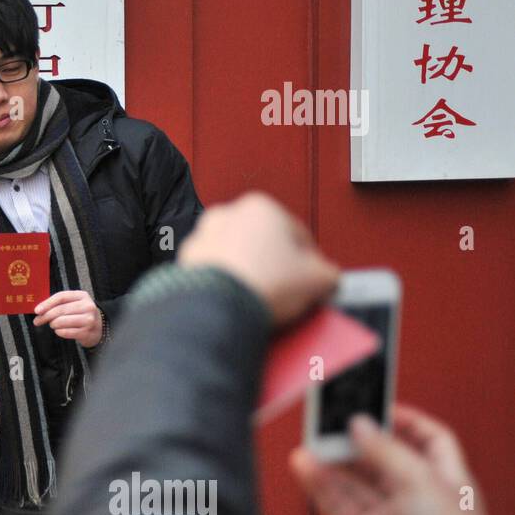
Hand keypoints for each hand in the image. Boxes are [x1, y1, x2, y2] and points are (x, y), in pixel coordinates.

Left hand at [32, 290, 102, 346]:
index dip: (47, 303)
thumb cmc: (81, 314)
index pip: (61, 297)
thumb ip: (58, 304)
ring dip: (53, 324)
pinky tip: (60, 330)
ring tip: (53, 325)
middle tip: (38, 321)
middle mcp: (87, 306)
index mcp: (82, 296)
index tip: (37, 310)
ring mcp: (88, 320)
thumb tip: (39, 310)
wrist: (99, 328)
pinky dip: (59, 332)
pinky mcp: (86, 333)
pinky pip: (65, 332)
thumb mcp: (74, 304)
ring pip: (61, 322)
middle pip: (60, 310)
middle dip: (45, 316)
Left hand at [177, 191, 339, 327]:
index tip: (312, 278)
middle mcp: (226, 215)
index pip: (296, 233)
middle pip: (262, 244)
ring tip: (263, 299)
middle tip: (288, 290)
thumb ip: (329, 272)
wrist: (218, 308)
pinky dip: (226, 286)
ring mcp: (202, 239)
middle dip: (275, 266)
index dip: (309, 260)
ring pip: (236, 259)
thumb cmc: (264, 284)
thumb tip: (326, 278)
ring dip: (249, 275)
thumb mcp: (319, 278)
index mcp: (260, 206)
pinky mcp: (185, 264)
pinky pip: (215, 275)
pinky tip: (239, 302)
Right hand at [289, 404, 489, 514]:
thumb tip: (359, 424)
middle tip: (330, 422)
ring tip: (309, 444)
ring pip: (352, 481)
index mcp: (442, 476)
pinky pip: (337, 504)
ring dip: (330, 462)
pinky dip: (319, 485)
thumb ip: (384, 449)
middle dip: (355, 440)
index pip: (426, 438)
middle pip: (380, 457)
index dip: (403, 420)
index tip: (375, 406)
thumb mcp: (420, 479)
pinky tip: (305, 467)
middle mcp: (414, 494)